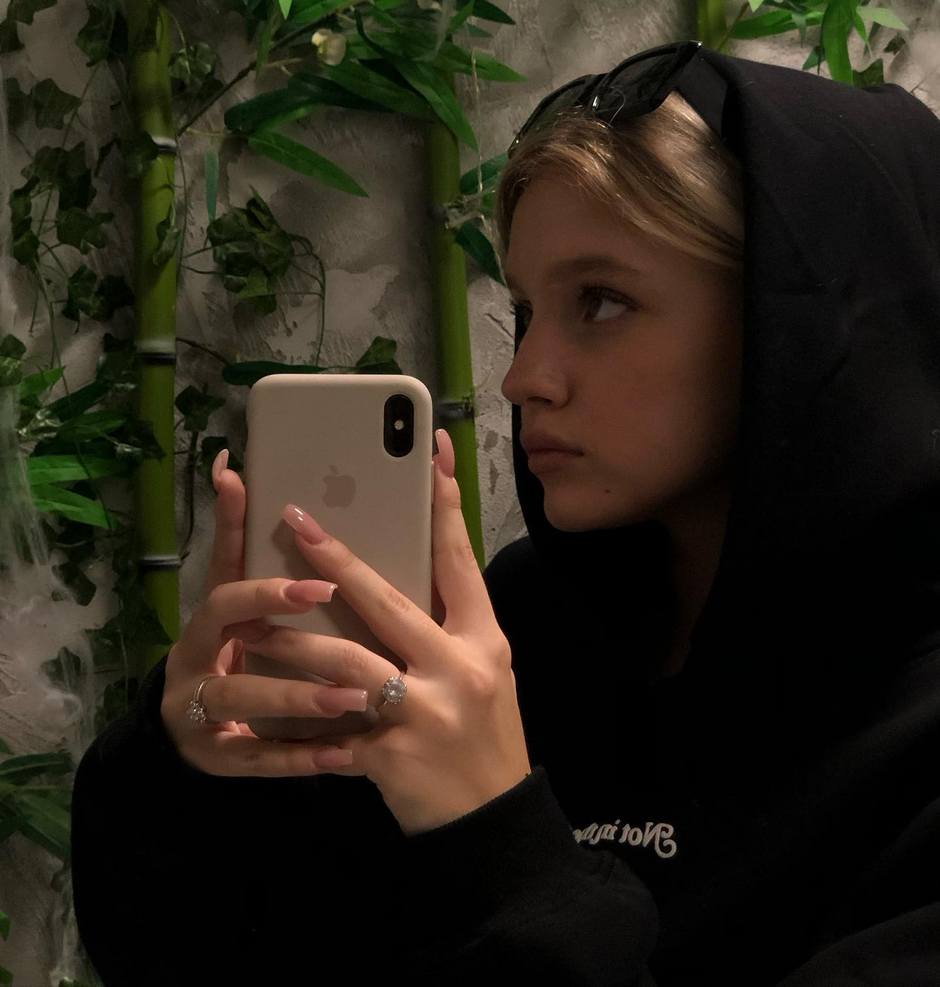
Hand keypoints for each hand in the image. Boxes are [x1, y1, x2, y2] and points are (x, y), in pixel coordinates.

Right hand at [160, 449, 373, 776]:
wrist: (192, 730)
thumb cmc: (230, 651)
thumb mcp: (237, 603)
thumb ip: (241, 544)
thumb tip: (231, 467)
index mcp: (209, 618)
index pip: (226, 581)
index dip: (259, 568)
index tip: (310, 558)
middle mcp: (194, 656)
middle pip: (222, 626)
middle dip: (270, 608)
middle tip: (329, 598)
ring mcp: (197, 709)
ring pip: (240, 697)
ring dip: (298, 695)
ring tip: (356, 696)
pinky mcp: (214, 756)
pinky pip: (257, 758)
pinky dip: (301, 756)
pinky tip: (346, 755)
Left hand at [225, 428, 532, 834]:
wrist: (492, 820)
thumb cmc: (487, 736)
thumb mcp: (487, 671)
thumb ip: (449, 628)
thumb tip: (405, 577)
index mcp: (484, 640)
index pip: (460, 562)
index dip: (444, 508)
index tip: (433, 456)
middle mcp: (459, 668)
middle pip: (387, 602)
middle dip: (337, 558)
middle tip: (295, 520)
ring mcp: (425, 713)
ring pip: (345, 663)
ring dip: (292, 642)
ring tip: (250, 626)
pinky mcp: (391, 756)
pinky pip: (331, 734)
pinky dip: (297, 726)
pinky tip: (262, 715)